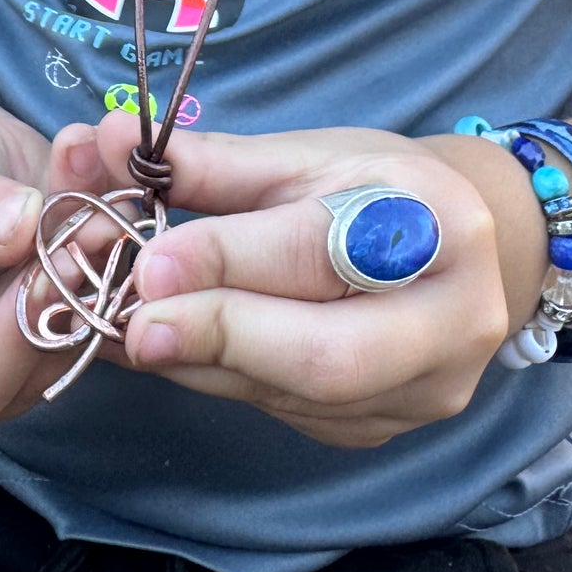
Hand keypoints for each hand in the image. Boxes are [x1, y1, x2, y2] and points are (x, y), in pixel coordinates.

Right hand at [0, 103, 96, 448]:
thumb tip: (20, 227)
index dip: (22, 326)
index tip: (59, 258)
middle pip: (35, 366)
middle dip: (73, 290)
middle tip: (100, 219)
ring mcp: (15, 369)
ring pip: (82, 336)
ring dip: (102, 265)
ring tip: (102, 195)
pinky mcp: (60, 337)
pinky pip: (107, 311)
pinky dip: (113, 257)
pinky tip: (110, 200)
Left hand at [78, 114, 510, 449]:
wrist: (460, 248)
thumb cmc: (377, 185)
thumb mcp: (308, 155)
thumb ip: (216, 164)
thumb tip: (112, 142)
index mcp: (440, 226)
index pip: (321, 254)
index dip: (230, 263)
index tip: (151, 264)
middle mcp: (450, 324)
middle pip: (324, 357)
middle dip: (217, 336)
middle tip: (132, 321)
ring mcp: (419, 394)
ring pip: (289, 395)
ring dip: (198, 361)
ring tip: (123, 324)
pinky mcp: (377, 430)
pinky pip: (283, 411)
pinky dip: (215, 376)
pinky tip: (166, 345)